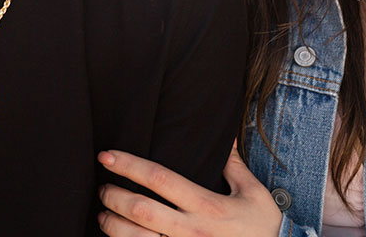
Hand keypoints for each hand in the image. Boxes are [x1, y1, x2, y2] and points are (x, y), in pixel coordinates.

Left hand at [97, 147, 281, 236]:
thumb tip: (226, 139)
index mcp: (207, 204)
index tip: (108, 156)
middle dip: (113, 196)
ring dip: (111, 225)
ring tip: (104, 215)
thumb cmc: (262, 226)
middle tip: (103, 187)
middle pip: (139, 210)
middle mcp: (190, 229)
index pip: (160, 179)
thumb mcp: (253, 193)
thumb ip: (234, 167)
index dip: (129, 166)